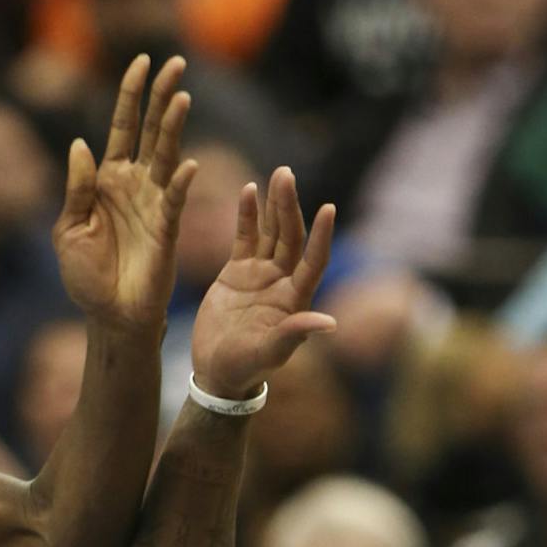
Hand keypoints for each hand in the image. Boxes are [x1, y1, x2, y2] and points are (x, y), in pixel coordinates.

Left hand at [52, 54, 195, 331]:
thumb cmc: (85, 275)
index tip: (141, 61)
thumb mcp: (68, 229)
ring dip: (173, 127)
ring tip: (181, 96)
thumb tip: (80, 144)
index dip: (130, 95)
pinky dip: (182, 182)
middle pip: (150, 130)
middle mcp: (135, 183)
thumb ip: (76, 188)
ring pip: (167, 155)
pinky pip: (176, 199)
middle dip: (161, 96)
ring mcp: (154, 203)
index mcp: (106, 179)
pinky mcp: (168, 228)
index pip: (122, 126)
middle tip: (176, 63)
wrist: (109, 315)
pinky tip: (187, 164)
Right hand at [189, 169, 336, 403]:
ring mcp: (261, 274)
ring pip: (271, 232)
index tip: (329, 209)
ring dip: (275, 204)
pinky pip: (245, 237)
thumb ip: (295, 334)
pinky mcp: (238, 271)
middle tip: (287, 175)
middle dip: (290, 206)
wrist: (217, 371)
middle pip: (291, 237)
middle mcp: (282, 281)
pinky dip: (248, 215)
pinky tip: (249, 190)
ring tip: (279, 174)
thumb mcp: (270, 352)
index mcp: (295, 299)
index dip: (321, 237)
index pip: (314, 261)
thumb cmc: (246, 368)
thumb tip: (329, 323)